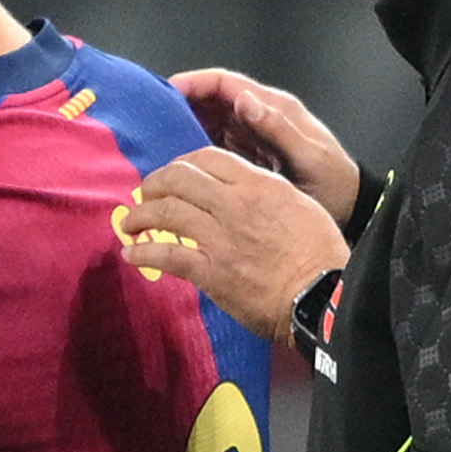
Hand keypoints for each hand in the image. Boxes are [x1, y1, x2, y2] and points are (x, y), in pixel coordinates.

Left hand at [121, 149, 350, 338]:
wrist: (321, 293)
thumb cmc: (319, 251)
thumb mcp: (298, 204)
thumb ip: (265, 192)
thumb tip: (242, 190)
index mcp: (257, 184)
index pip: (207, 158)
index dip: (183, 164)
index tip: (174, 175)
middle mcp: (234, 204)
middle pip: (179, 179)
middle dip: (154, 183)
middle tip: (144, 194)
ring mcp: (219, 238)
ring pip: (166, 213)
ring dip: (140, 215)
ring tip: (129, 222)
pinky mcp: (211, 271)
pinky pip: (166, 257)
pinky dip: (143, 254)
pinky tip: (131, 254)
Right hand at [169, 68, 361, 226]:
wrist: (349, 209)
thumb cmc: (333, 183)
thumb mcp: (309, 157)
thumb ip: (279, 128)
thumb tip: (244, 100)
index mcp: (274, 109)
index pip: (227, 84)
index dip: (196, 83)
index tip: (167, 91)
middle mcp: (259, 118)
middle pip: (213, 101)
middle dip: (182, 105)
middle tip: (151, 121)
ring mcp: (252, 139)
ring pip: (210, 123)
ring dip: (185, 128)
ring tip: (156, 142)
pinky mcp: (248, 159)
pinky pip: (215, 147)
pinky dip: (195, 151)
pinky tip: (177, 165)